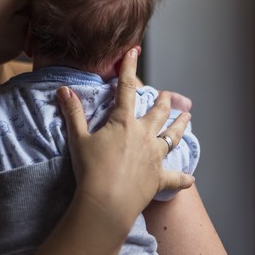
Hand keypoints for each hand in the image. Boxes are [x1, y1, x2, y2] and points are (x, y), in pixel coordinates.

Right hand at [57, 47, 193, 232]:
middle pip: (158, 112)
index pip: (126, 88)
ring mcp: (154, 156)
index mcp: (124, 122)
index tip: (134, 51)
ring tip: (187, 117)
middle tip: (168, 95)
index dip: (129, 67)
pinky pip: (175, 178)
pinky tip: (191, 179)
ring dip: (180, 126)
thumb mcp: (78, 138)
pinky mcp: (159, 179)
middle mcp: (144, 135)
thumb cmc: (90, 170)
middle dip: (164, 101)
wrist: (106, 203)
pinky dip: (183, 179)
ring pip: (172, 136)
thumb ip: (73, 113)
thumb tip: (63, 89)